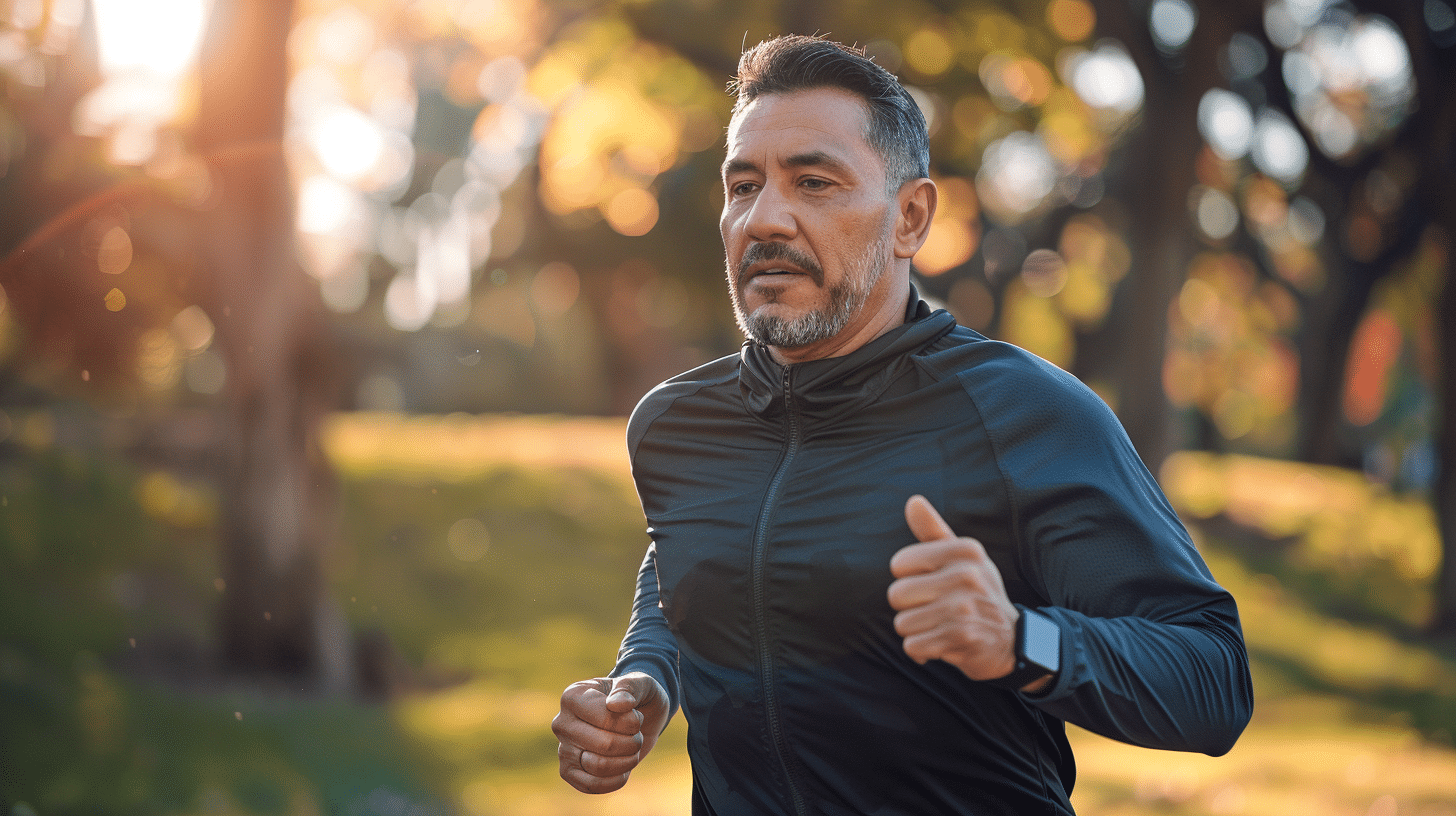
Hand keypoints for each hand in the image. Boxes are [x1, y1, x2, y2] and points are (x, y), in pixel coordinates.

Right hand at [552, 672, 669, 793]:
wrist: (636, 717)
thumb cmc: (636, 697)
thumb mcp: (641, 684)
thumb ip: (630, 688)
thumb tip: (616, 704)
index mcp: (573, 696)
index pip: (606, 719)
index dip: (632, 723)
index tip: (637, 715)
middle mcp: (562, 722)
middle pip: (605, 745)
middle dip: (632, 742)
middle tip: (638, 734)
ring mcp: (563, 748)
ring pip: (599, 767)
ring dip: (627, 760)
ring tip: (632, 748)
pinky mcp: (568, 772)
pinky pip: (592, 785)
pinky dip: (616, 779)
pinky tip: (624, 767)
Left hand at [888, 495, 1030, 685]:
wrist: (1012, 641)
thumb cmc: (976, 593)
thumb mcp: (962, 558)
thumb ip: (933, 531)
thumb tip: (913, 501)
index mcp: (966, 550)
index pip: (900, 563)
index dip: (908, 578)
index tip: (931, 582)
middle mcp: (968, 575)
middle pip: (897, 594)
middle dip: (909, 608)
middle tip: (934, 609)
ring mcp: (966, 608)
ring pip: (903, 623)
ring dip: (916, 631)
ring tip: (940, 626)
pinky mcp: (962, 639)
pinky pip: (913, 646)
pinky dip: (921, 651)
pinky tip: (942, 644)